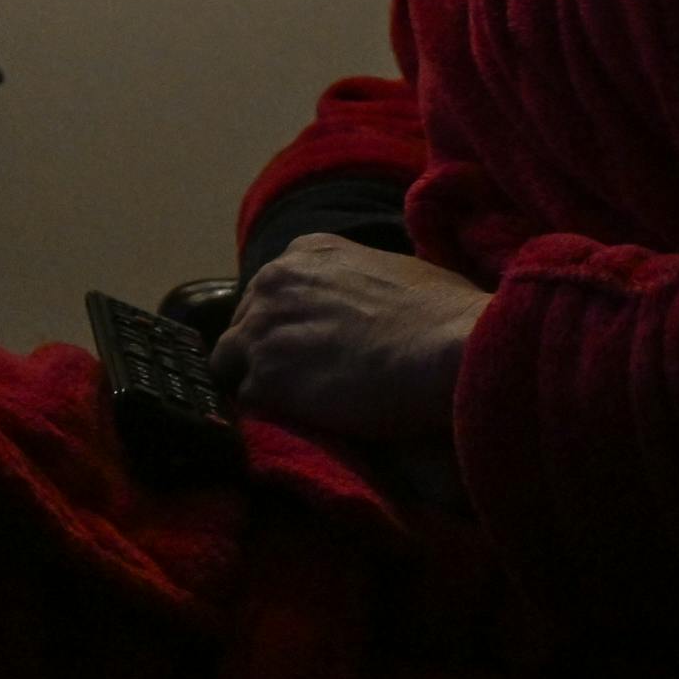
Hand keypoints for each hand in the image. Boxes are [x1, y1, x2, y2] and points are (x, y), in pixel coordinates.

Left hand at [208, 233, 491, 445]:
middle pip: (244, 322)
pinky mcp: (266, 378)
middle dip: (265, 350)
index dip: (285, 322)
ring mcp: (262, 330)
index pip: (270, 290)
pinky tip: (296, 425)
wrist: (448, 349)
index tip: (305, 344)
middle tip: (299, 380)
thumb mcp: (394, 270)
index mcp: (304, 253)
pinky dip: (268, 414)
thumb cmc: (445, 313)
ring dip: (255, 382)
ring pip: (230, 361)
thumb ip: (360, 279)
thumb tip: (373, 300)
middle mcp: (272, 283)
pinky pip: (249, 400)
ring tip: (289, 407)